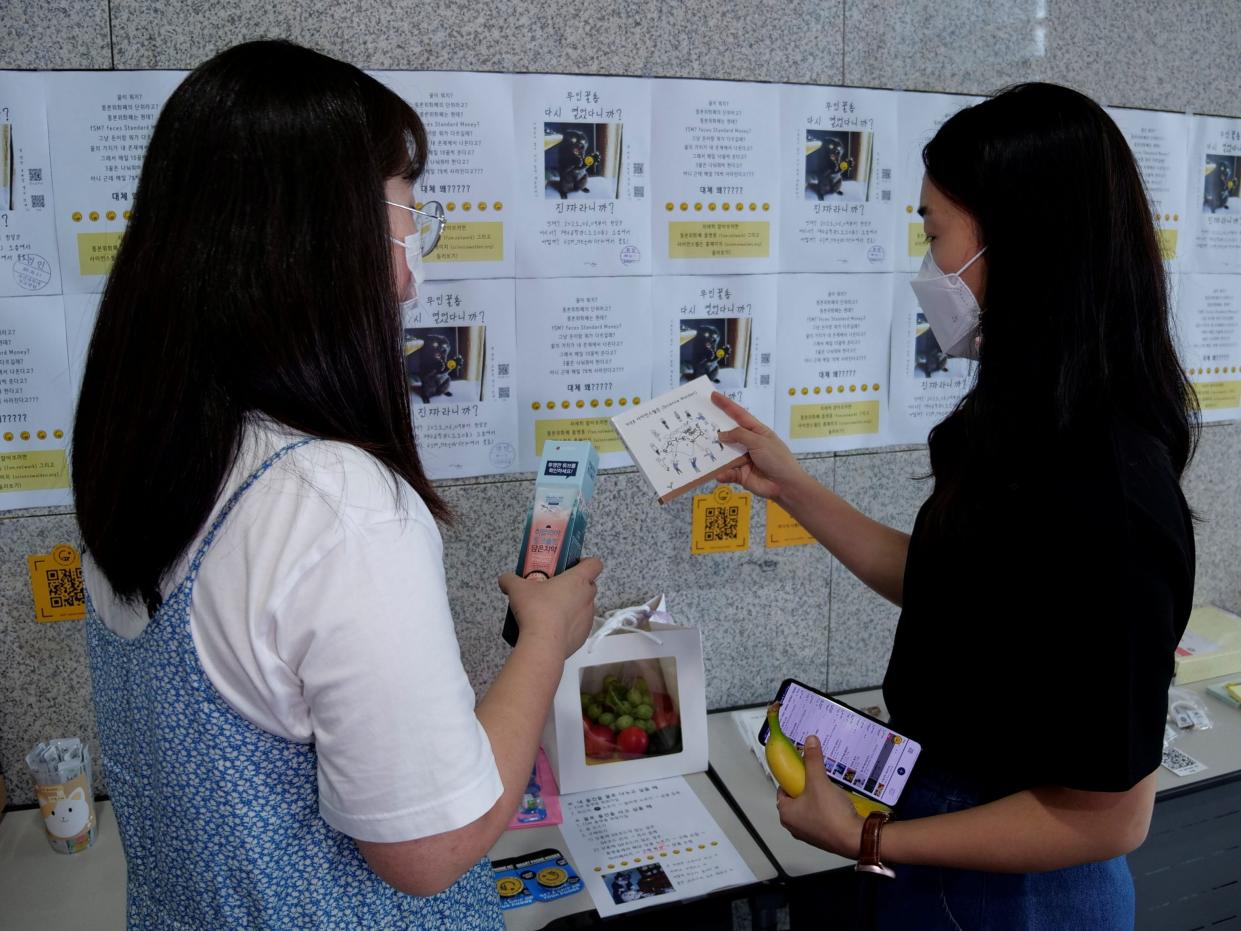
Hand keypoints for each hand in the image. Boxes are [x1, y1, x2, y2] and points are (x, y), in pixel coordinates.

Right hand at [498, 558, 601, 658]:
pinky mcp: (583, 637)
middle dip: (575, 586)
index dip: (586, 562)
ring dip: (572, 606)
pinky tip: (551, 630)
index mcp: (578, 580)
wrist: (542, 644)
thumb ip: (510, 580)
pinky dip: (568, 626)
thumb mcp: (517, 589)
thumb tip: (504, 579)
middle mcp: (587, 598)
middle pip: (589, 585)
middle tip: (555, 589)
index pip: (594, 564)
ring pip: (584, 606)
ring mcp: (588, 618)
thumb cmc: (536, 609)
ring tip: (550, 612)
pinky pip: (578, 626)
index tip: (573, 566)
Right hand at [711, 392, 807, 501]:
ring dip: (716, 454)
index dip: (726, 405)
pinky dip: (723, 473)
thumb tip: (721, 435)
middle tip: (699, 422)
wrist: (785, 485)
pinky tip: (720, 474)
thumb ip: (740, 435)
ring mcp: (742, 459)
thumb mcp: (759, 442)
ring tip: (704, 449)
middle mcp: (748, 443)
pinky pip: (726, 472)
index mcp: (756, 431)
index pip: (739, 415)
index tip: (713, 395)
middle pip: (728, 434)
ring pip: (724, 454)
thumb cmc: (777, 459)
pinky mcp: (739, 474)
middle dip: (715, 429)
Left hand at [775, 735, 864, 858]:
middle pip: (796, 798)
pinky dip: (826, 810)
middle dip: (807, 787)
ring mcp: (809, 834)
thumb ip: (813, 760)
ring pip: (810, 809)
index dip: (792, 777)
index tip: (803, 769)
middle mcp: (794, 826)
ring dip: (817, 798)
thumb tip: (809, 741)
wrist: (855, 838)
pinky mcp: (823, 838)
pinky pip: (821, 818)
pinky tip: (836, 803)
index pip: (783, 789)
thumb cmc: (831, 814)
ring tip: (828, 788)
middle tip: (818, 777)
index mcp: (786, 814)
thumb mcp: (819, 781)